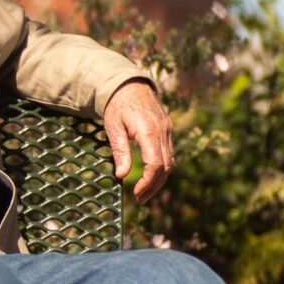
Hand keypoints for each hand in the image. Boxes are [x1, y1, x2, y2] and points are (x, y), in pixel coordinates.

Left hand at [102, 80, 173, 203]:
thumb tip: (122, 175)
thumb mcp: (113, 127)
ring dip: (159, 180)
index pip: (156, 164)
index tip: (136, 193)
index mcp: (149, 131)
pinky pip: (169, 154)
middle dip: (154, 186)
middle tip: (139, 199)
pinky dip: (161, 168)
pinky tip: (150, 176)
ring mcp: (167, 130)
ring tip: (143, 192)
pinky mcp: (167, 130)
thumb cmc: (117, 105)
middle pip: (166, 167)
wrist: (129, 84)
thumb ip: (120, 151)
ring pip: (170, 162)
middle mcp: (163, 131)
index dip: (148, 182)